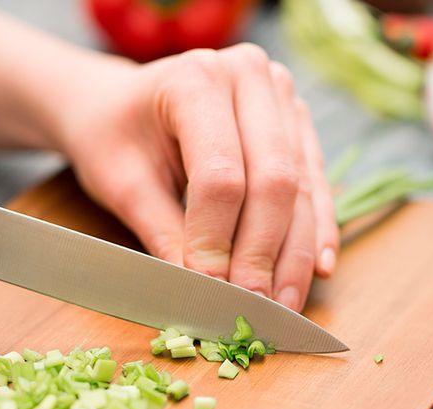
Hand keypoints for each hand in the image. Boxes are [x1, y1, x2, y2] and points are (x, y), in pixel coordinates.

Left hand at [54, 44, 338, 311]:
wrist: (118, 102)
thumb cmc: (112, 137)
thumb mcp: (123, 185)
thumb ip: (165, 235)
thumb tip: (202, 294)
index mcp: (196, 79)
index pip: (221, 175)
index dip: (218, 240)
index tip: (210, 291)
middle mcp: (250, 76)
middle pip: (273, 180)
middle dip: (264, 254)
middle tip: (255, 308)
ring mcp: (281, 96)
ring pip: (301, 187)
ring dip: (296, 253)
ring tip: (285, 305)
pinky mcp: (297, 122)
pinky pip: (316, 182)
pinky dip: (317, 230)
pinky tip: (320, 268)